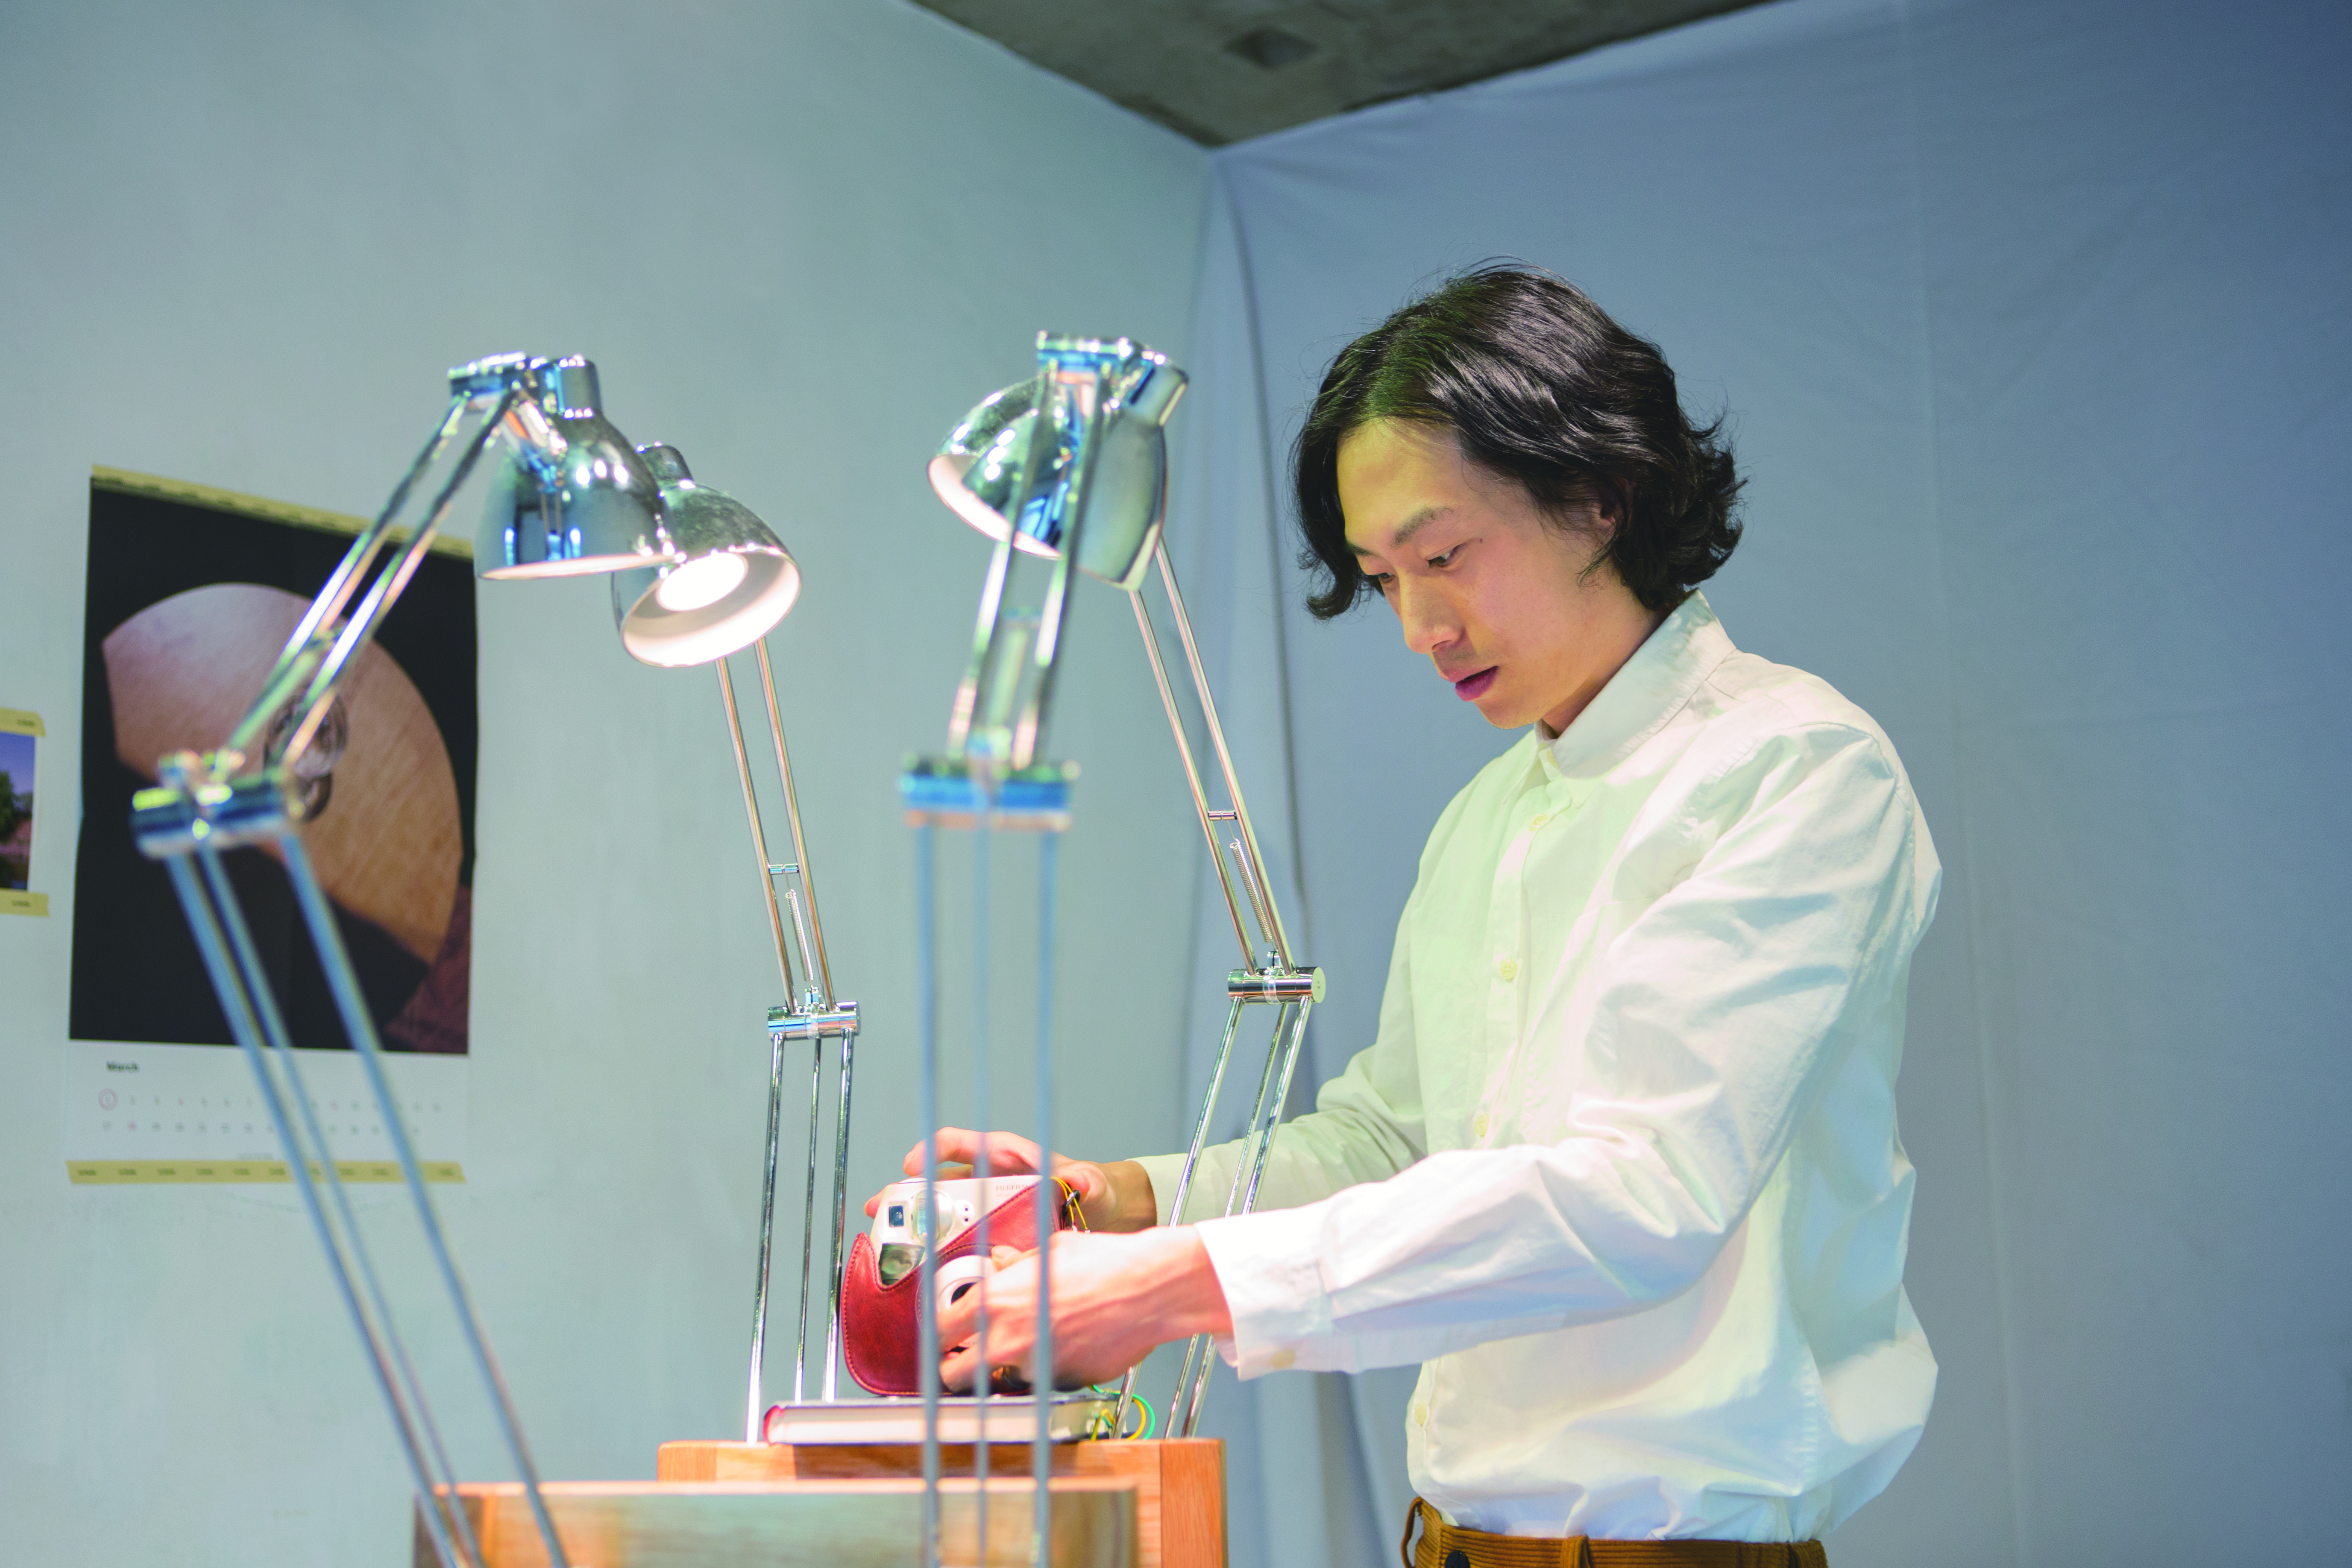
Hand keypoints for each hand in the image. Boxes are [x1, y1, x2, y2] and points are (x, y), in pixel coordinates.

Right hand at [864, 1128, 1157, 1233]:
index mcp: (1001, 1156)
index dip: (932, 1151)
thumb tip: (1078, 1181)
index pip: (959, 1143)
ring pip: (936, 1208)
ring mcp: (981, 1206)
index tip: (913, 1165)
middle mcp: (985, 1178)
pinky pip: (952, 1235)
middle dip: (905, 1191)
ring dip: (908, 1220)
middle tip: (880, 1206)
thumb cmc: (1086, 1188)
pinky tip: (913, 1262)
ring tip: (881, 1235)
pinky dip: (931, 1245)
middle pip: (935, 1178)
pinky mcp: (984, 1231)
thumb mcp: (1087, 1183)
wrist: (1095, 1213)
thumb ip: (1084, 1181)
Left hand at [933, 1228, 1230, 1392]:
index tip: (946, 1338)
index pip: (939, 1331)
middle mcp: (1006, 1340)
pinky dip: (1049, 1371)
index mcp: (994, 1301)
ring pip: (1005, 1380)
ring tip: (1038, 1342)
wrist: (1150, 1289)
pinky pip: (1044, 1383)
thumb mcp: (1050, 1251)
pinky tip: (1070, 1346)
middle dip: (957, 1370)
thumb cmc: (1105, 1263)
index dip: (940, 1337)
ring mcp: (1035, 1368)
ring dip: (1011, 1368)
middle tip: (968, 1360)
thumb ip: (1015, 1265)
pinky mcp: (1064, 1384)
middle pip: (954, 1376)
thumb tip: (1000, 1262)